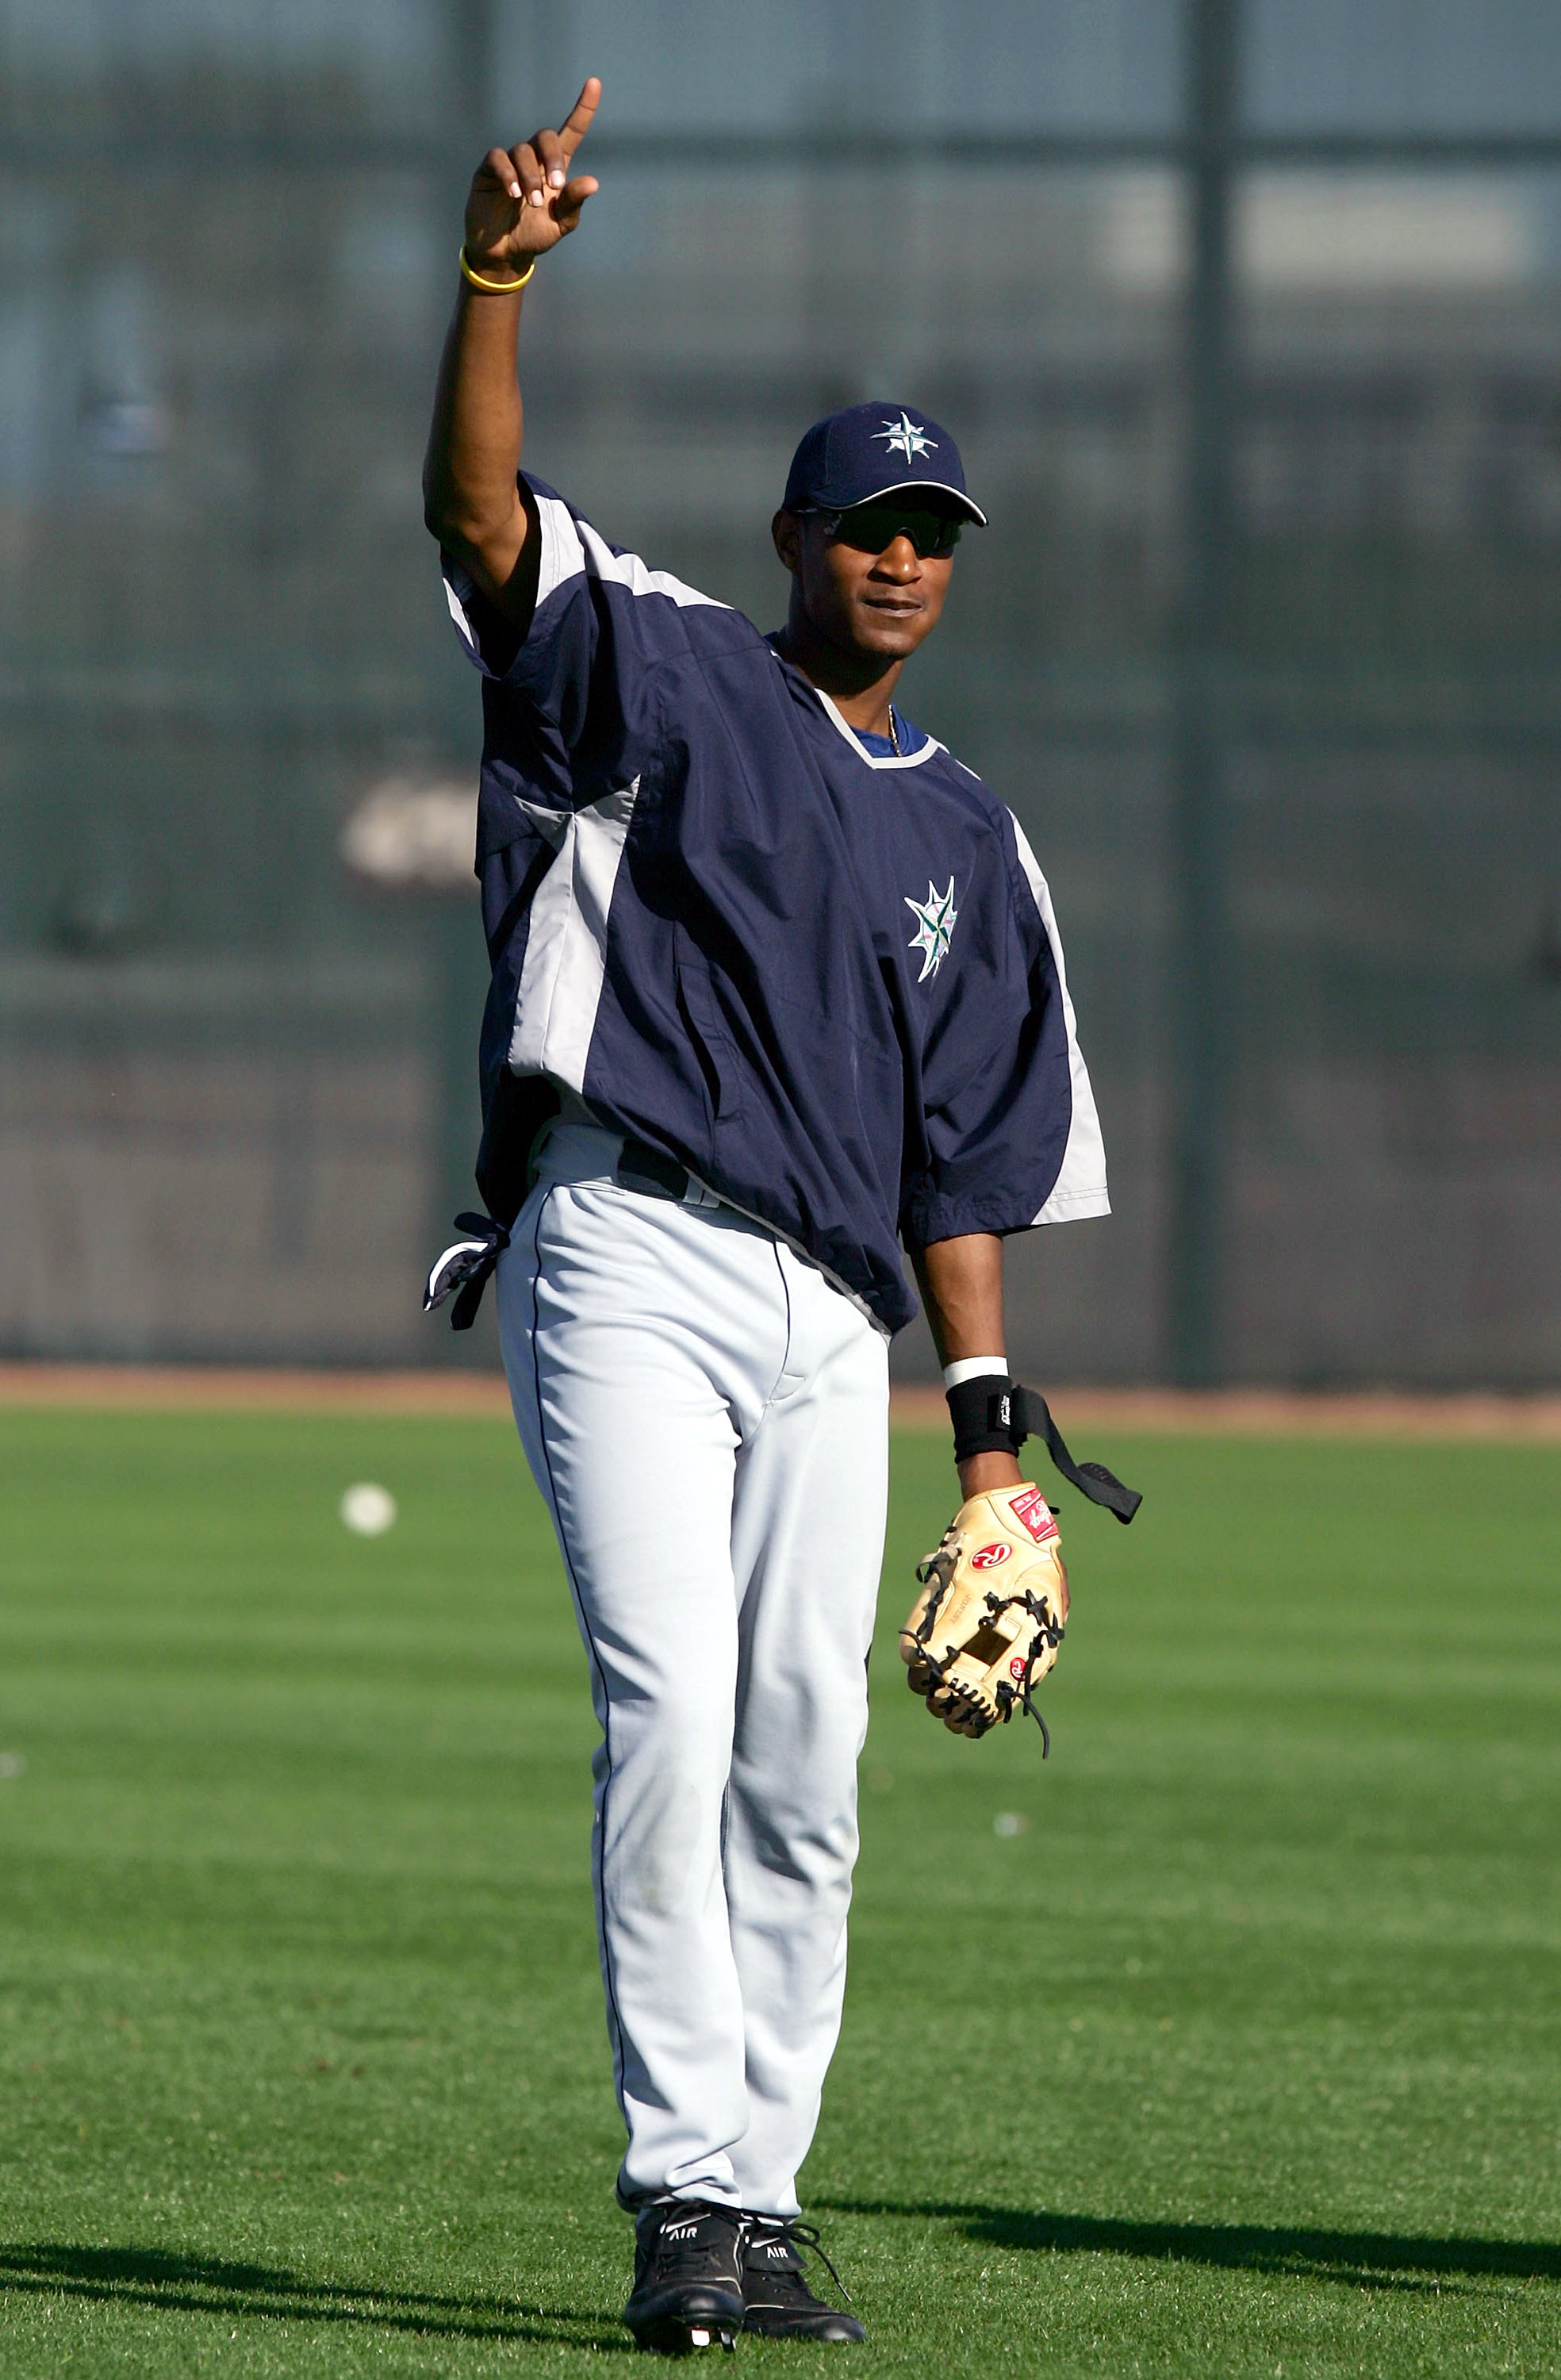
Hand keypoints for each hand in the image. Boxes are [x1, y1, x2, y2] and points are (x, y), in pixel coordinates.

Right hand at [463, 77, 600, 279]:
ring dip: (531, 177)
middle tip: (555, 186)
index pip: (572, 131)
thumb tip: (592, 182)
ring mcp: (510, 162)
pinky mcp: (489, 170)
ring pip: (523, 151)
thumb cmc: (535, 234)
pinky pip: (498, 158)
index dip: (583, 109)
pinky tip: (514, 194)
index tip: (594, 83)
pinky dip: (509, 174)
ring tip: (530, 202)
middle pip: (545, 136)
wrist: (505, 253)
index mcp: (555, 167)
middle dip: (553, 159)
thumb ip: (573, 203)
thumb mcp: (560, 223)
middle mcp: (534, 159)